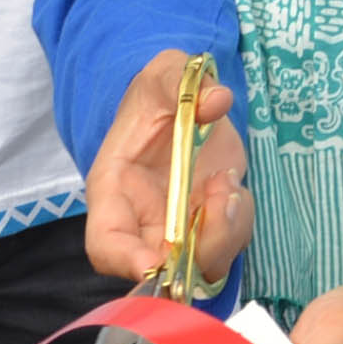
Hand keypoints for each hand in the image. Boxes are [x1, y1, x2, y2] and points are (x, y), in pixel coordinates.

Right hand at [81, 50, 249, 287]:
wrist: (184, 103)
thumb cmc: (160, 92)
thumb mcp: (164, 73)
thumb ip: (182, 80)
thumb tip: (216, 101)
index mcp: (114, 190)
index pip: (105, 243)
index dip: (125, 262)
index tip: (156, 262)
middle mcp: (141, 221)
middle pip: (160, 270)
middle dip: (195, 254)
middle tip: (221, 200)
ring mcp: (177, 230)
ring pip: (201, 265)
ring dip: (223, 231)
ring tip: (225, 179)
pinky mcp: (208, 227)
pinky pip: (229, 242)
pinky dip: (237, 218)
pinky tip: (230, 181)